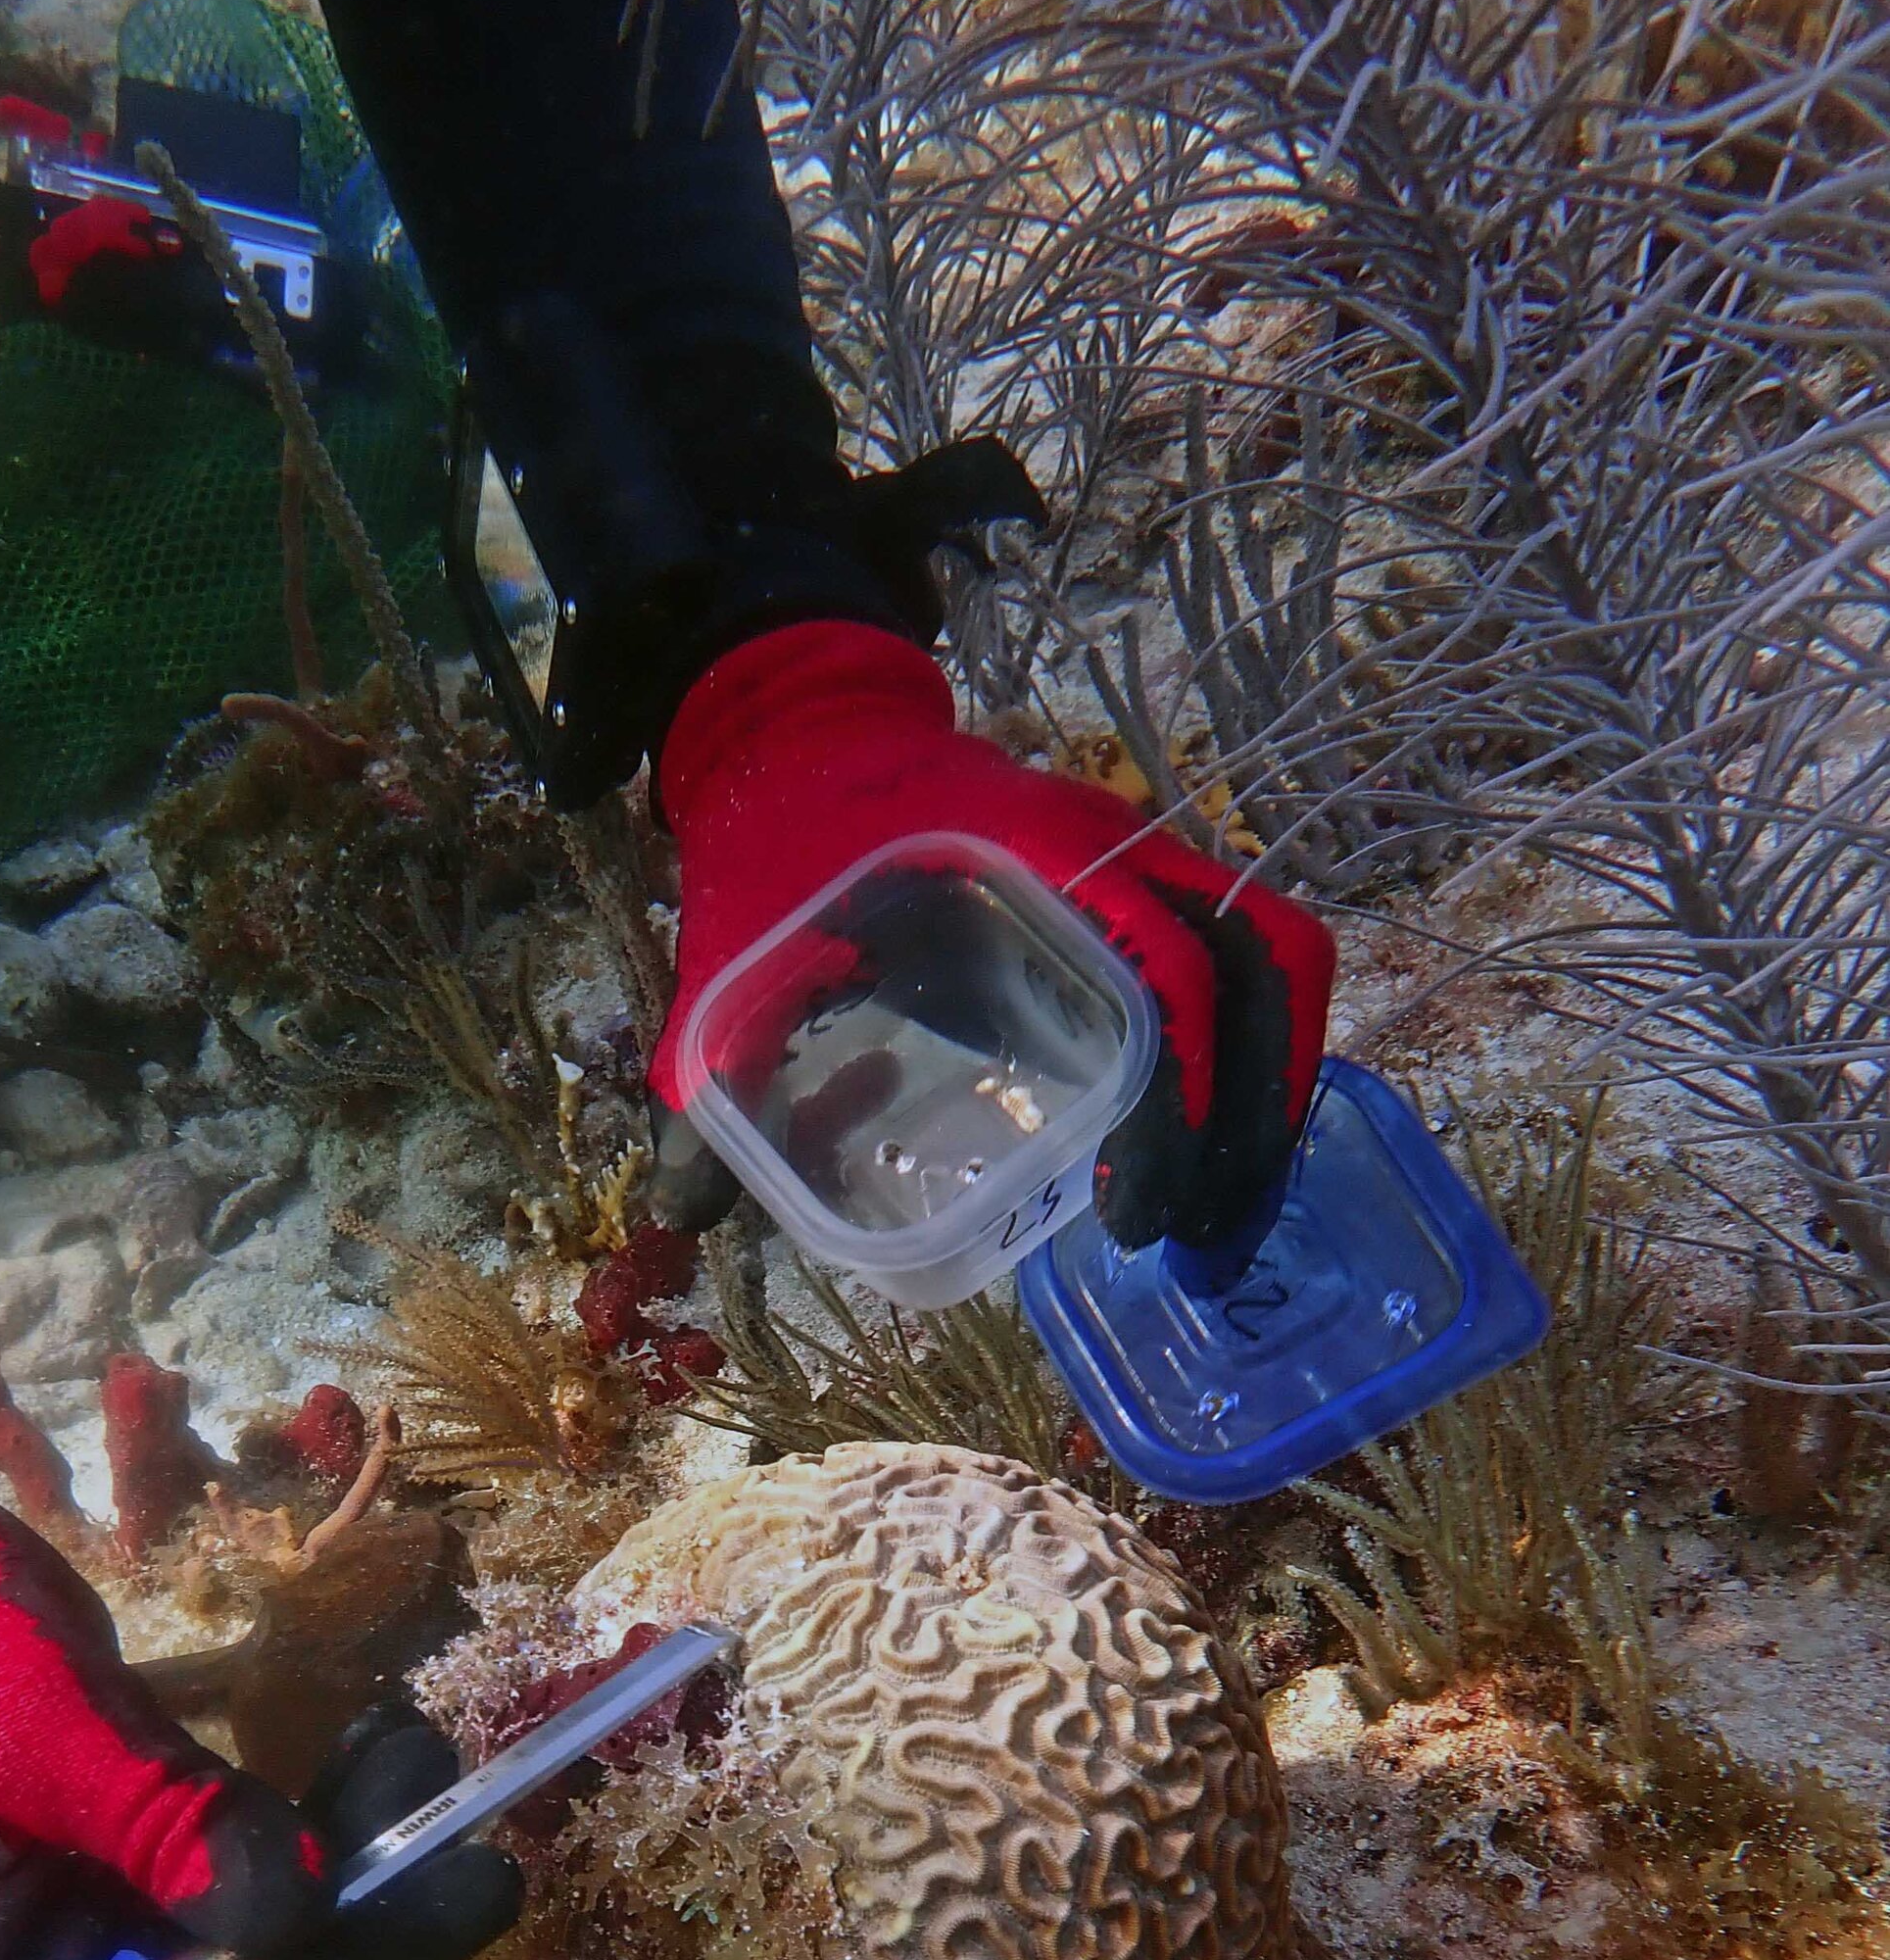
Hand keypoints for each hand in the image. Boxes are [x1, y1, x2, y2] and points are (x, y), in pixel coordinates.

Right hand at [0, 1390, 519, 1959]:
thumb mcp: (35, 1728)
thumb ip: (162, 1824)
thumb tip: (294, 1913)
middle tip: (465, 1876)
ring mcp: (95, 1921)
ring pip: (254, 1950)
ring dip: (360, 1881)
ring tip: (438, 1779)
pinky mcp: (134, 1849)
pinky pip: (243, 1868)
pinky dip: (319, 1823)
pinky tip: (390, 1752)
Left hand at [647, 620, 1332, 1251]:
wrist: (798, 728)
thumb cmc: (775, 843)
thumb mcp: (734, 956)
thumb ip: (710, 1071)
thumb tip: (686, 1207)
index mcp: (1031, 858)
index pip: (1169, 974)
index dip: (1179, 1104)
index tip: (1136, 1211)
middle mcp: (1111, 843)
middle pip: (1260, 965)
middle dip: (1251, 1113)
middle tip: (1199, 1231)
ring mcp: (1136, 850)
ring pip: (1271, 954)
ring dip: (1272, 1080)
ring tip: (1225, 1201)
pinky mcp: (1136, 877)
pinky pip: (1239, 949)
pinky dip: (1250, 1044)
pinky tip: (1211, 1140)